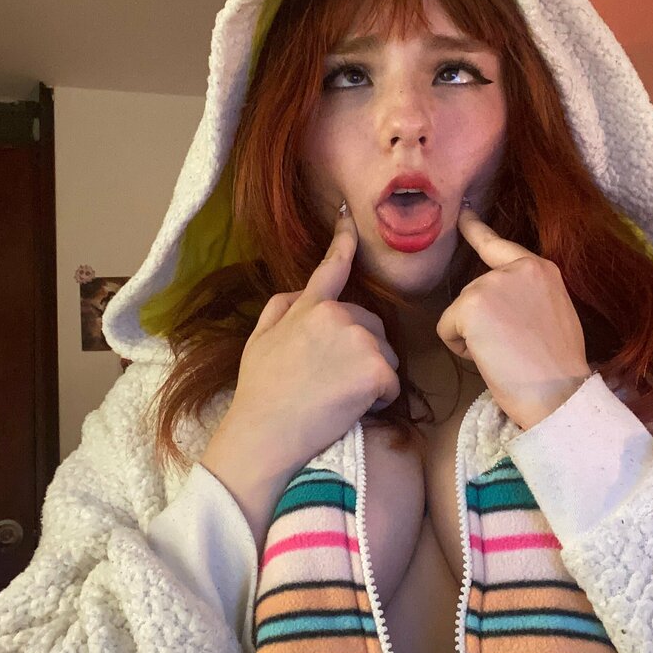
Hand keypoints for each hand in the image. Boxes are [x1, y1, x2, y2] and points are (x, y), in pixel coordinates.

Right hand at [216, 203, 400, 479]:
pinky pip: (393, 383)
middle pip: (372, 326)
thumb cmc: (259, 392)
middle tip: (332, 381)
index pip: (331, 268)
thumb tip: (303, 293)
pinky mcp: (376, 369)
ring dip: (372, 376)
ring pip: (386, 355)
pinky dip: (380, 399)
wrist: (264, 434)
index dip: (342, 242)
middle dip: (363, 350)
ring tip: (338, 396)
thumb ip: (281, 309)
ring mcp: (360, 340)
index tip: (347, 219)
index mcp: (309, 306)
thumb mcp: (258, 341)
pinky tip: (353, 409)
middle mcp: (338, 315)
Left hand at [435, 204, 591, 430]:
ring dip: (472, 337)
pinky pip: (446, 329)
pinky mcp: (471, 304)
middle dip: (482, 321)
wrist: (558, 393)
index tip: (462, 214)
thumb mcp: (553, 313)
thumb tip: (502, 304)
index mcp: (541, 268)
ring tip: (506, 354)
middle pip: (474, 291)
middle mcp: (517, 268)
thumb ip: (527, 295)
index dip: (476, 229)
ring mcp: (492, 283)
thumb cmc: (557, 367)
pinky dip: (459, 349)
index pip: (499, 244)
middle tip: (515, 348)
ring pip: (459, 312)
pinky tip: (489, 357)